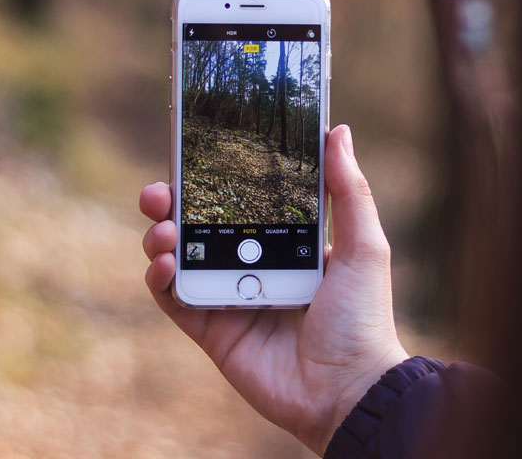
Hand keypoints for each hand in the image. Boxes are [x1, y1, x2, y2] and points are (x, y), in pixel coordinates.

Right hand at [139, 124, 408, 455]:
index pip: (239, 201)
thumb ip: (349, 191)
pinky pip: (175, 300)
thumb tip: (338, 131)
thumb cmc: (362, 319)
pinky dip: (161, 279)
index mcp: (285, 243)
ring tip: (164, 230)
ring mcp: (229, 298)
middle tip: (158, 191)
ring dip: (160, 238)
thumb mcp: (363, 247)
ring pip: (179, 258)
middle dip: (171, 204)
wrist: (348, 390)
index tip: (192, 156)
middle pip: (199, 225)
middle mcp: (253, 266)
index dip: (212, 180)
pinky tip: (165, 264)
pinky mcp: (212, 331)